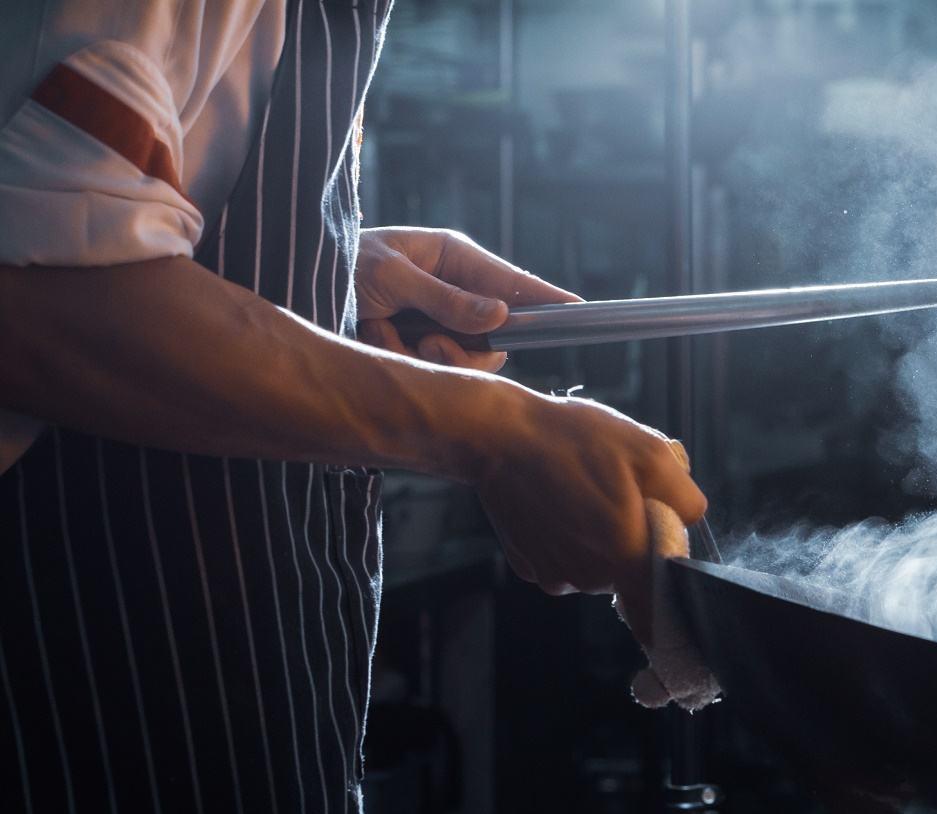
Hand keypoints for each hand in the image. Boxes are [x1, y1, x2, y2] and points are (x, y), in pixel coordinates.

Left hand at [355, 227, 578, 372]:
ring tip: (384, 333)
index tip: (580, 308)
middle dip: (463, 347)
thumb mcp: (389, 276)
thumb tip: (501, 317)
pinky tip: (373, 337)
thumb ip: (445, 299)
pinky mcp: (419, 344)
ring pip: (467, 358)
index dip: (547, 297)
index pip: (513, 281)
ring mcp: (439, 320)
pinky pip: (436, 369)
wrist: (292, 285)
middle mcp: (455, 291)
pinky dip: (401, 359)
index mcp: (454, 258)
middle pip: (496, 335)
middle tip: (428, 343)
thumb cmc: (339, 262)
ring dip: (426, 355)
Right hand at [472, 389, 707, 626]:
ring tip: (584, 491)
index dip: (669, 592)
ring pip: (599, 566)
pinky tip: (558, 503)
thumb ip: (686, 500)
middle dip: (635, 539)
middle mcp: (591, 578)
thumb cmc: (577, 441)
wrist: (499, 436)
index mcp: (626, 557)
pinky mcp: (530, 566)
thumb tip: (689, 523)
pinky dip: (569, 538)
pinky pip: (565, 560)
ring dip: (601, 538)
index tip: (666, 567)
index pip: (660, 609)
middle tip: (621, 493)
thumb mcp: (652, 454)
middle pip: (632, 573)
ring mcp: (555, 575)